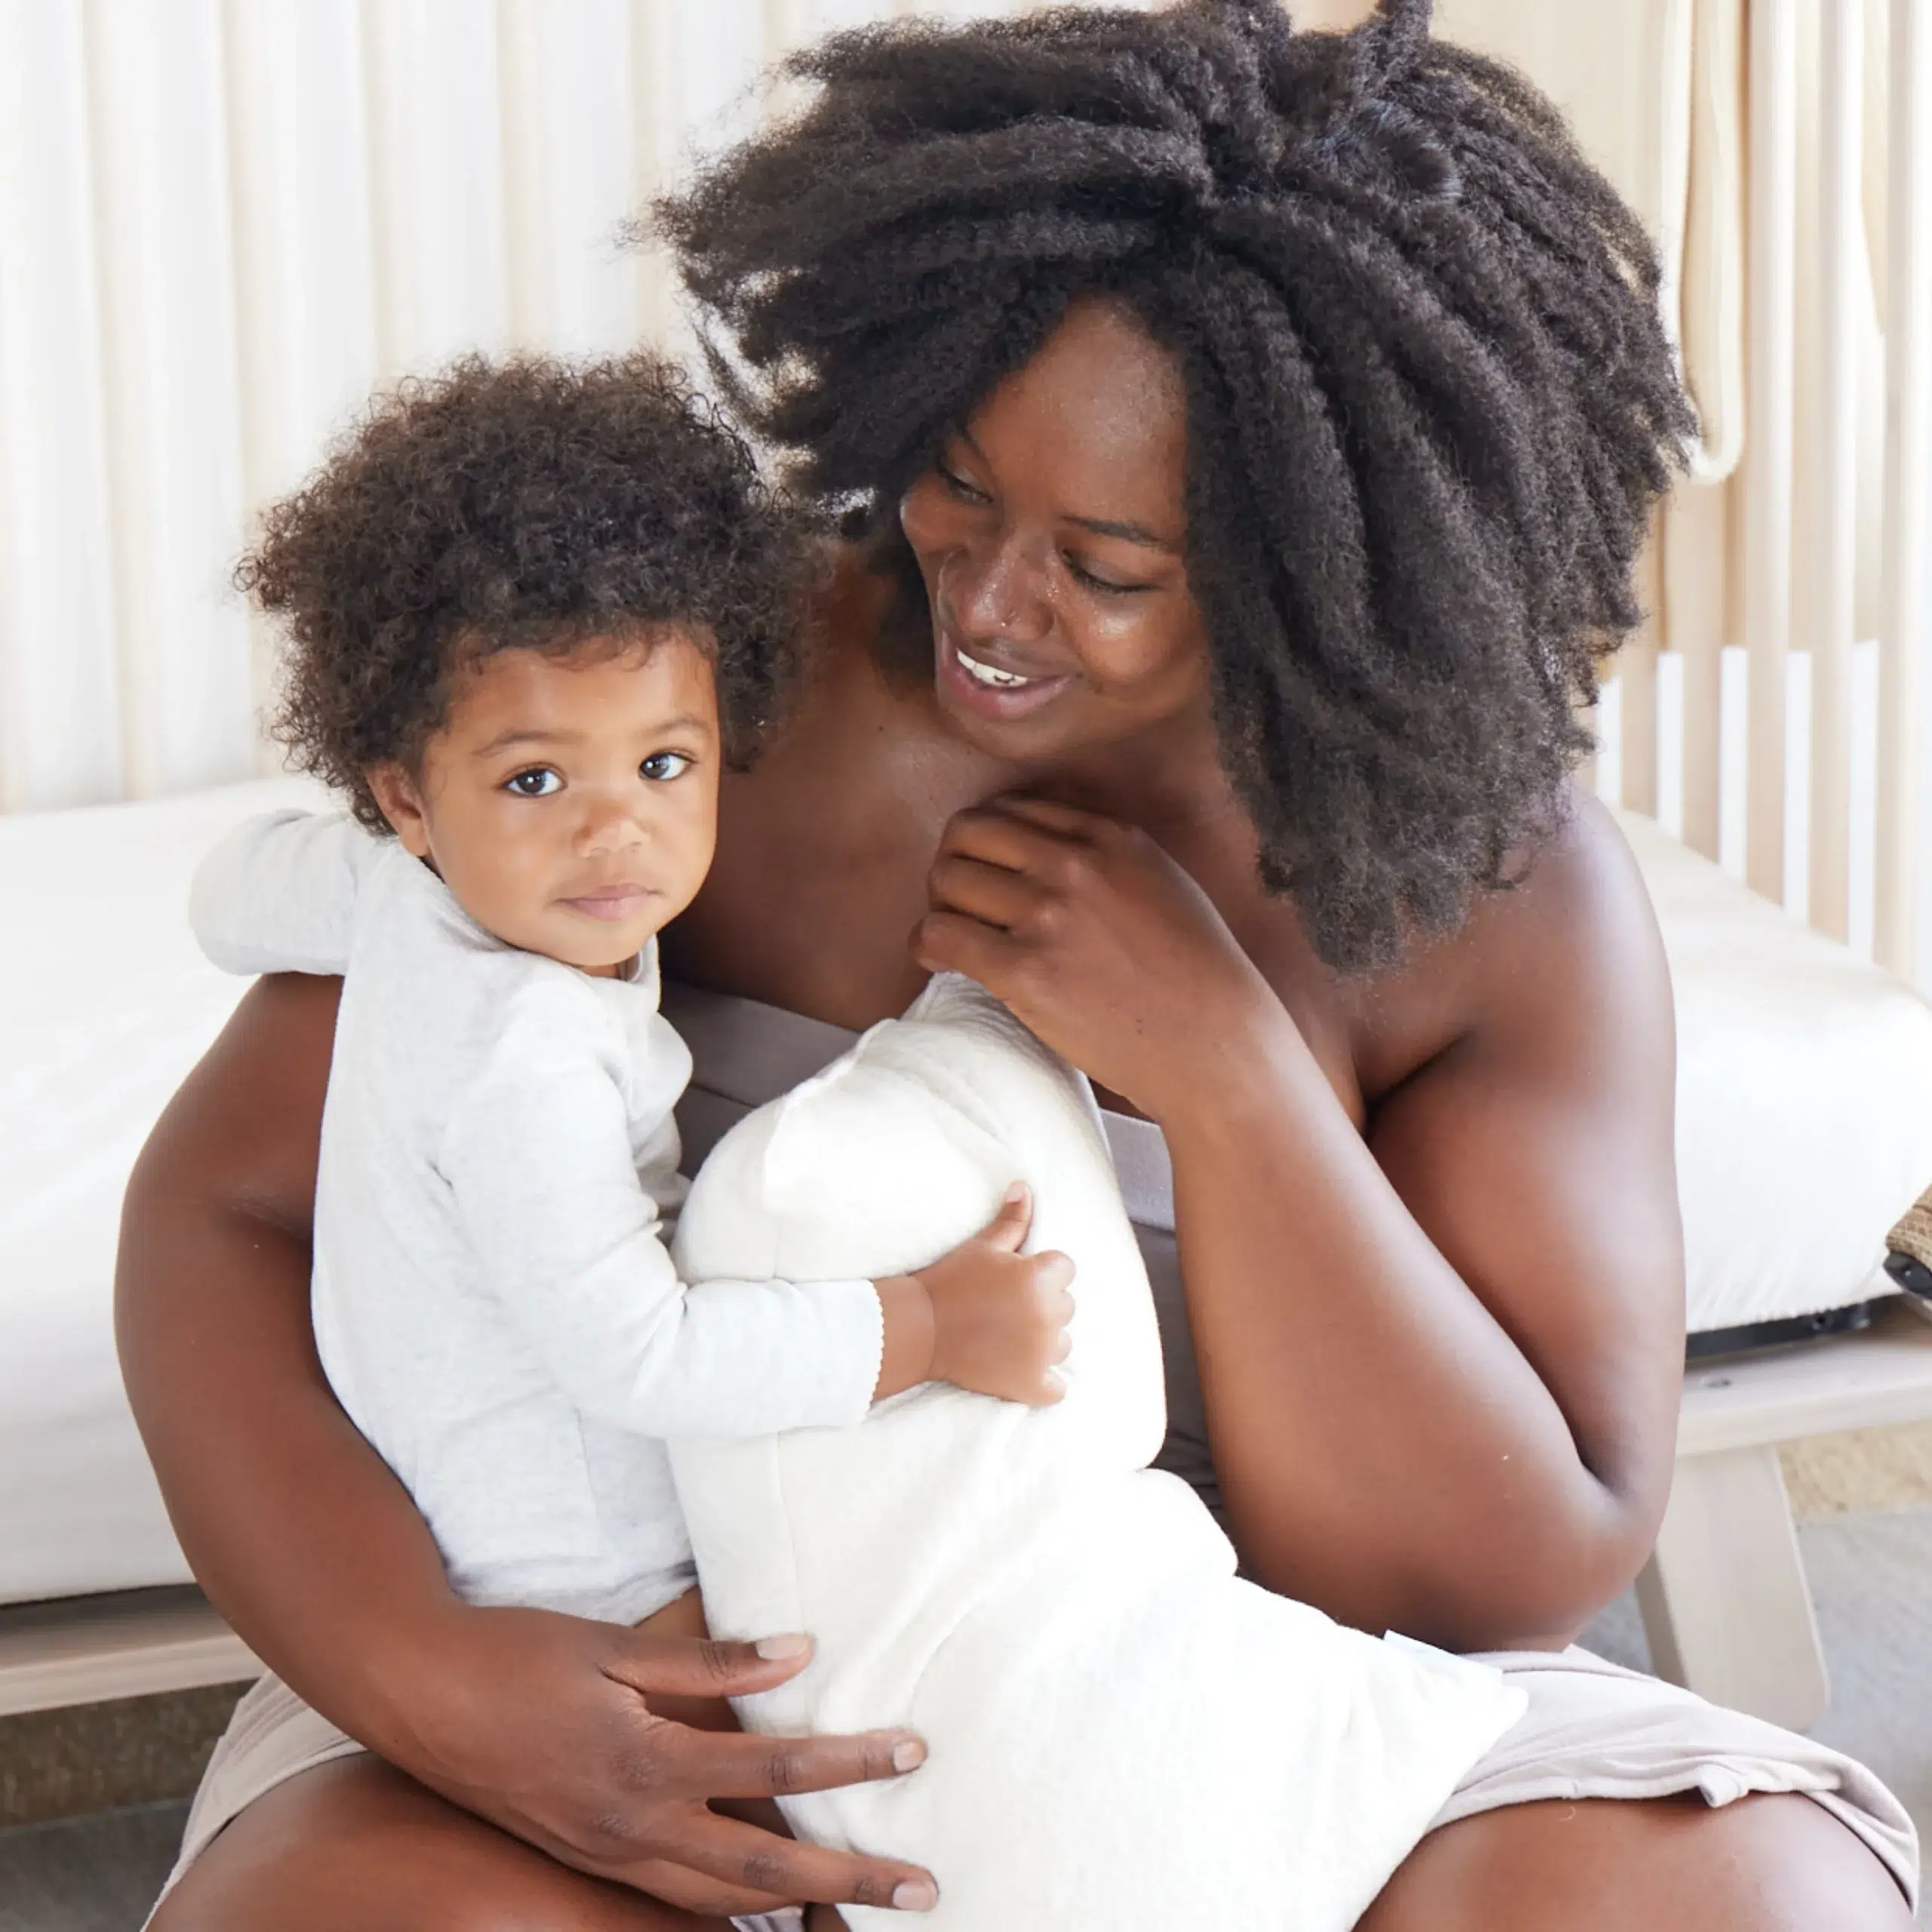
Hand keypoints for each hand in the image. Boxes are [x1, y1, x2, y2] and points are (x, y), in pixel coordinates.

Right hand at [392, 1604, 938, 1917]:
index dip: (852, 1761)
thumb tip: (799, 1652)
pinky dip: (730, 1911)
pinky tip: (768, 1907)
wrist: (418, 1695)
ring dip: (798, 1906)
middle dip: (851, 1880)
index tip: (914, 1755)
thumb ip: (708, 1660)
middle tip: (924, 1890)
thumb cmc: (517, 1655)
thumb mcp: (612, 1646)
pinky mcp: (589, 1858)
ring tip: (861, 1911)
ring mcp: (609, 1852)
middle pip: (766, 1864)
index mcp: (649, 1761)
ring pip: (721, 1900)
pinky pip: (673, 1899)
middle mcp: (635, 1824)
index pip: (778, 1765)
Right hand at [893, 1183, 1074, 1404]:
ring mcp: (1041, 1353)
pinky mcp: (1031, 1385)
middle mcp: (1048, 1315)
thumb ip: (1012, 1220)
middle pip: (1066, 1305)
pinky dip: (1044, 1381)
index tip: (1013, 1280)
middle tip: (1005, 1307)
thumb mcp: (983, 1246)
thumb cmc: (950, 1281)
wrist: (918, 1329)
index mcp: (1040, 1278)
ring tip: (1007, 1335)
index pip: (1065, 1269)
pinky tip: (1020, 1369)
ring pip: (1062, 1343)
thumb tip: (1024, 1187)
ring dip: (1043, 1341)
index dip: (1041, 1271)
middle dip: (1042, 1304)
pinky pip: (1057, 1387)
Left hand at [911, 797, 1280, 1119]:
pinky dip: (926, 948)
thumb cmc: (1194, 975)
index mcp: (1109, 836)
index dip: (987, 843)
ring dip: (940, 907)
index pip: (1010, 809)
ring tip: (956, 937)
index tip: (987, 874)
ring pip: (946, 880)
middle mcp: (1075, 864)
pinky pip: (938, 936)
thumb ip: (1104, 855)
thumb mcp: (1160, 882)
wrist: (1213, 1046)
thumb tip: (1042, 849)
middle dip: (953, 866)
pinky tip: (941, 963)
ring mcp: (1048, 915)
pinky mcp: (1025, 971)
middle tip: (961, 905)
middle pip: (965, 833)